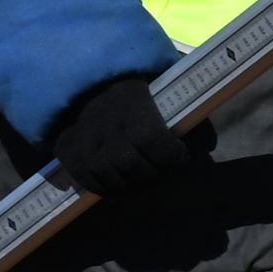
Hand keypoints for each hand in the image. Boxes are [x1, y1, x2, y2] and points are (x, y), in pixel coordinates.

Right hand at [45, 74, 187, 198]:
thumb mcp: (167, 93)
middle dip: (149, 176)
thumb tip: (207, 144)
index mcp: (133, 96)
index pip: (150, 138)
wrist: (94, 83)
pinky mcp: (66, 145)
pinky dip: (102, 188)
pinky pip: (83, 177)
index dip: (170, 156)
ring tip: (139, 182)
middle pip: (126, 162)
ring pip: (104, 173)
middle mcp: (103, 114)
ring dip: (127, 186)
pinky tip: (116, 185)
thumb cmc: (142, 92)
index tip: (179, 156)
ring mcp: (81, 131)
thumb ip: (188, 116)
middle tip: (158, 174)